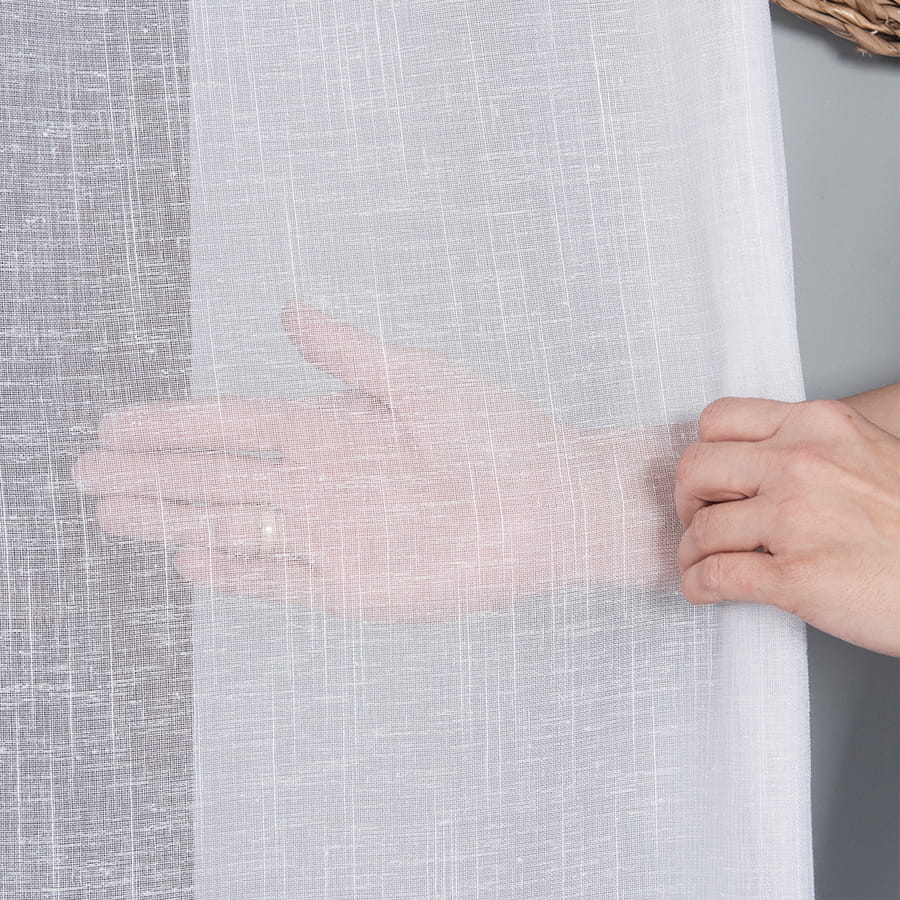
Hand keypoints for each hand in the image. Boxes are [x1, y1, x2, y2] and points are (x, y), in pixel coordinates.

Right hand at [73, 303, 640, 622]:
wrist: (554, 501)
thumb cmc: (499, 434)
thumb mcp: (420, 380)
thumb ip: (349, 354)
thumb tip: (288, 310)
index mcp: (331, 430)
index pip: (232, 426)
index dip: (173, 425)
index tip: (115, 422)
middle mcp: (322, 484)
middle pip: (217, 479)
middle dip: (152, 476)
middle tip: (85, 473)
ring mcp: (334, 536)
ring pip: (237, 529)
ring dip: (174, 522)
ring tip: (114, 515)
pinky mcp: (357, 586)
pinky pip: (283, 581)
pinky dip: (237, 572)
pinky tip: (190, 560)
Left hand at [676, 397, 899, 656]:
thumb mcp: (869, 453)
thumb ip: (812, 448)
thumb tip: (751, 466)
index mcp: (818, 424)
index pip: (719, 419)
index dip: (704, 452)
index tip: (709, 478)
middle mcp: (802, 463)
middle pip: (695, 468)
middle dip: (687, 499)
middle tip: (698, 519)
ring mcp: (796, 520)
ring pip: (701, 528)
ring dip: (690, 551)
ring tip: (699, 562)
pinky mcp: (796, 577)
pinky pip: (715, 576)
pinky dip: (697, 585)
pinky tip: (703, 589)